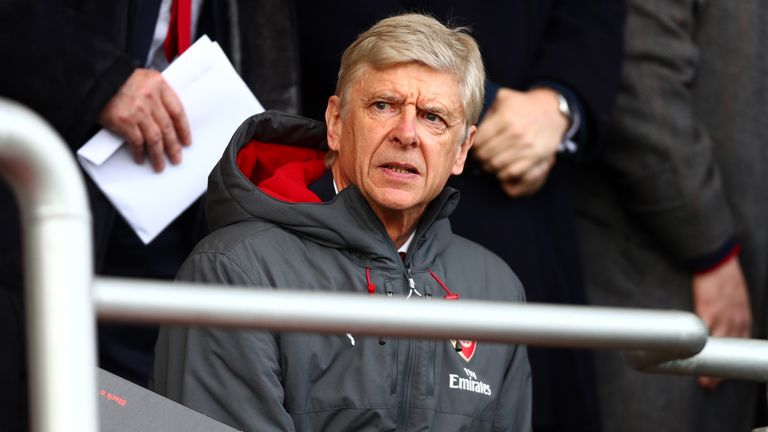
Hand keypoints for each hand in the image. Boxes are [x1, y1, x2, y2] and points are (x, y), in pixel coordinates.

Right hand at [98, 68, 190, 171]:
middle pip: (167, 127)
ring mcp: (138, 109)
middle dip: (173, 147)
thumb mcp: (141, 79)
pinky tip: (141, 158)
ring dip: (158, 154)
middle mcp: (150, 96)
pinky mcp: (124, 120)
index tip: (186, 141)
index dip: (183, 129)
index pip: (177, 111)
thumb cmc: (115, 79)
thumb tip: (167, 120)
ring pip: (155, 138)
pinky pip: (137, 141)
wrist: (92, 79)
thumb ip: (156, 95)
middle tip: (176, 158)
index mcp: (158, 84)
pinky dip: (140, 152)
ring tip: (159, 164)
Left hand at [472, 87, 567, 196]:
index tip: (475, 147)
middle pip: (485, 155)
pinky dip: (502, 173)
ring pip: (496, 165)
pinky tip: (501, 168)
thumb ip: (487, 111)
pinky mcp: (535, 156)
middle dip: (479, 158)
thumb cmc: (523, 105)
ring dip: (489, 167)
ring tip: (489, 163)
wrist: (552, 111)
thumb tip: (470, 127)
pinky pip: (511, 172)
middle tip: (480, 157)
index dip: (474, 146)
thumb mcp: (504, 99)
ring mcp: (526, 146)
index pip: (479, 140)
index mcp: (504, 118)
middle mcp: (515, 132)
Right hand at [692, 255, 751, 389]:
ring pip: (719, 349)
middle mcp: (737, 320)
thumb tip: (718, 325)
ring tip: (703, 380)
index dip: (731, 361)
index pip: (741, 346)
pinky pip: (703, 334)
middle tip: (711, 384)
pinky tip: (691, 358)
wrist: (716, 260)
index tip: (723, 373)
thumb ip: (731, 312)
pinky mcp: (708, 311)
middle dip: (721, 371)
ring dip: (710, 366)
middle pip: (730, 352)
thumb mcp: (736, 297)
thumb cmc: (724, 277)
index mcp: (744, 317)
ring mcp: (723, 317)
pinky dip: (698, 348)